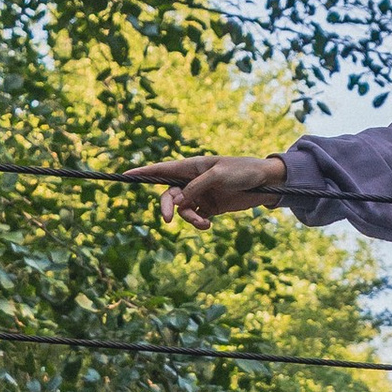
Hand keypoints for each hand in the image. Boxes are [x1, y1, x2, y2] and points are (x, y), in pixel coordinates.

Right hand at [130, 150, 288, 230]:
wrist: (265, 184)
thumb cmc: (243, 172)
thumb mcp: (219, 176)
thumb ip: (197, 187)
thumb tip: (178, 202)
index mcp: (192, 166)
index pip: (163, 168)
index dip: (144, 171)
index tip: (126, 175)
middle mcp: (193, 180)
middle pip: (169, 194)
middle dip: (166, 206)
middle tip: (166, 219)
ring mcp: (201, 195)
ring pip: (182, 209)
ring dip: (189, 218)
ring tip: (203, 224)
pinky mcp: (210, 208)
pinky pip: (195, 218)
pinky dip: (198, 224)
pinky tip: (208, 226)